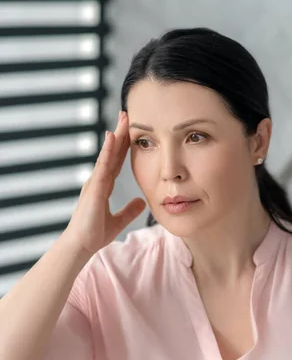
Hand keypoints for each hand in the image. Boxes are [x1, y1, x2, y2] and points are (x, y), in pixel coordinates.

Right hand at [63, 111, 145, 255]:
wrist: (82, 245)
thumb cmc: (94, 234)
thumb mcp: (118, 221)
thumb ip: (129, 210)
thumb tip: (141, 201)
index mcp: (104, 186)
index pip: (116, 161)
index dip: (123, 145)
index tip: (131, 130)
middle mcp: (98, 180)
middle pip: (112, 152)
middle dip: (120, 133)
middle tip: (127, 114)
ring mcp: (95, 182)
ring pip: (107, 154)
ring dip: (116, 136)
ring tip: (123, 118)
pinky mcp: (94, 187)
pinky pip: (102, 165)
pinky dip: (107, 151)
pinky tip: (112, 137)